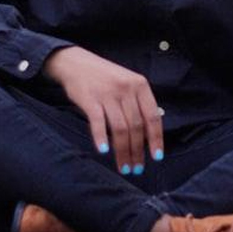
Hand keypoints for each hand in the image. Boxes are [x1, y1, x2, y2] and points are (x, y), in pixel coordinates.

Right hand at [42, 46, 163, 173]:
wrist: (76, 63)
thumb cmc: (104, 77)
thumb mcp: (127, 83)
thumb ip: (138, 103)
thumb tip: (150, 134)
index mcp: (140, 85)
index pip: (153, 116)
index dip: (156, 139)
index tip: (157, 157)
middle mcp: (126, 89)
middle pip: (136, 126)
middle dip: (137, 151)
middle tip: (136, 168)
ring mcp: (108, 93)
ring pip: (120, 128)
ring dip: (123, 151)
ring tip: (124, 167)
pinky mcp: (90, 99)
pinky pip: (99, 122)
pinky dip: (102, 138)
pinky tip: (104, 151)